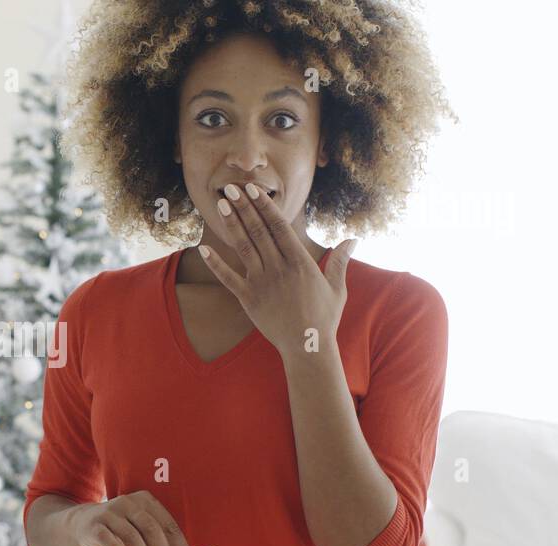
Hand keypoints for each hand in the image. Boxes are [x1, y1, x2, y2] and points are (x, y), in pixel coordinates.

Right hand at [65, 490, 196, 545]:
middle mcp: (129, 503)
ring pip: (131, 535)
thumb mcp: (139, 529)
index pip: (168, 525)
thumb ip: (156, 542)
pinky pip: (108, 538)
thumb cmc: (119, 530)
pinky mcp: (94, 525)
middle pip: (151, 529)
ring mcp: (110, 512)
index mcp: (146, 501)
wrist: (84, 524)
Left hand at [199, 182, 356, 355]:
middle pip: (258, 231)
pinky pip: (228, 278)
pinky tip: (203, 249)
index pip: (279, 227)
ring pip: (243, 248)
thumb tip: (353, 239)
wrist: (307, 346)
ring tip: (222, 204)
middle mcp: (279, 268)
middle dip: (244, 208)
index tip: (254, 190)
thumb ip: (340, 260)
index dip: (265, 206)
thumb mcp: (337, 287)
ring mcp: (261, 283)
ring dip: (232, 224)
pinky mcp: (247, 299)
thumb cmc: (324, 317)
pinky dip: (215, 264)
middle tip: (232, 188)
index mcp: (300, 262)